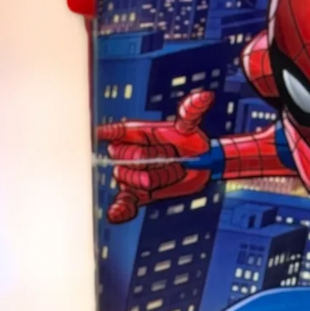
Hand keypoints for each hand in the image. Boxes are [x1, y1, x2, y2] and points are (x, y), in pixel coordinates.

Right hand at [96, 90, 213, 223]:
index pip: (117, 132)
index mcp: (138, 133)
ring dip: (153, 178)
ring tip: (170, 174)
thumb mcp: (190, 128)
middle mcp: (131, 152)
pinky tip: (116, 215)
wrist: (201, 166)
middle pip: (123, 156)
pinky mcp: (139, 194)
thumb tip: (206, 95)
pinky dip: (120, 209)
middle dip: (147, 160)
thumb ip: (191, 112)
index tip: (102, 134)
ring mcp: (133, 173)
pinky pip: (124, 202)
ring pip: (129, 178)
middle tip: (170, 159)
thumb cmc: (193, 143)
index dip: (110, 133)